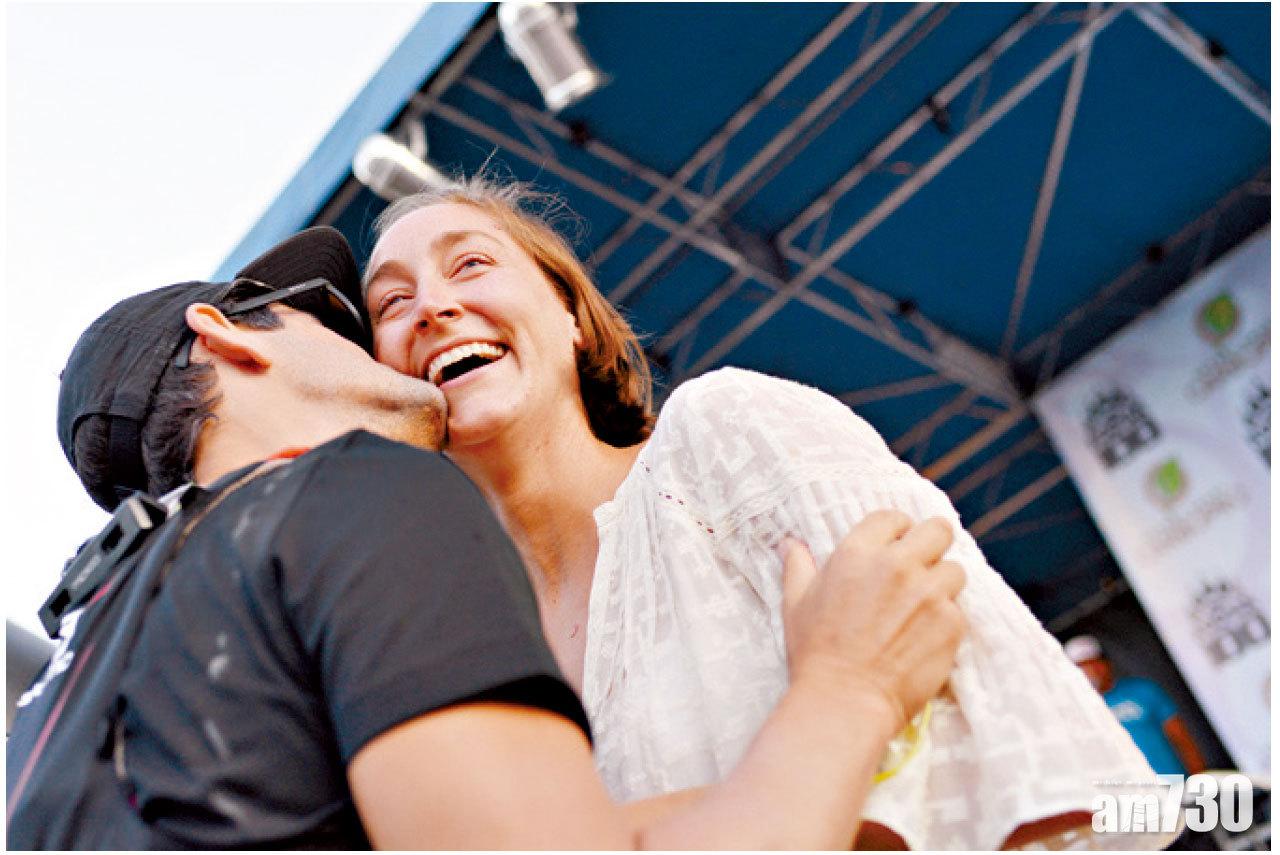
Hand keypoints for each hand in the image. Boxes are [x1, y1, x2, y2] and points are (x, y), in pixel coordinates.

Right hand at [780, 510, 967, 731]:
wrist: (845, 700)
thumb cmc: (815, 653)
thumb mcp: (796, 603)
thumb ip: (798, 566)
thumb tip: (790, 544)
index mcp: (858, 553)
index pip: (893, 517)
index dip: (897, 530)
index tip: (897, 546)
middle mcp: (898, 565)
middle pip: (938, 530)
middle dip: (933, 545)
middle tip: (923, 566)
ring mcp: (929, 593)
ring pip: (955, 570)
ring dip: (943, 585)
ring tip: (925, 607)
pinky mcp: (952, 624)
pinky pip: (960, 610)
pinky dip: (947, 621)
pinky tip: (926, 637)